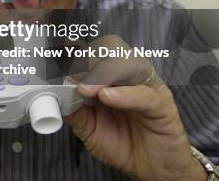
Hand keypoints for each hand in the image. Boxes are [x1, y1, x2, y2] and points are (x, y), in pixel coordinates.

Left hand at [65, 36, 204, 180]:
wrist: (149, 169)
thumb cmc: (121, 143)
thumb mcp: (88, 127)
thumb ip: (74, 110)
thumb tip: (56, 95)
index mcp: (110, 76)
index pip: (96, 51)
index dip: (77, 51)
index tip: (59, 58)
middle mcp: (129, 75)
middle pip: (111, 49)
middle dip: (89, 59)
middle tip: (72, 77)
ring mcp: (147, 86)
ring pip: (128, 63)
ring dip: (103, 73)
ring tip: (86, 89)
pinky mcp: (162, 104)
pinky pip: (144, 93)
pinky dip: (124, 94)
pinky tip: (108, 97)